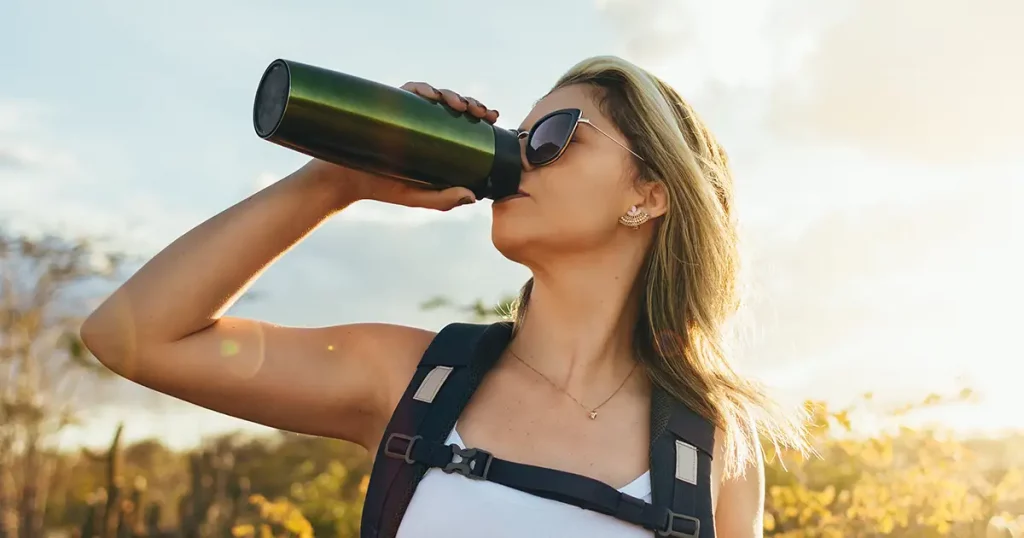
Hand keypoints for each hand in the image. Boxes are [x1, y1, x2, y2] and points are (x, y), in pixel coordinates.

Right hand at [302, 83, 500, 211]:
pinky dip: (421, 89)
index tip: (492, 117)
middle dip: (470, 103)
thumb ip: (444, 199)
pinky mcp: (387, 105)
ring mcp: (405, 112)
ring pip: (434, 94)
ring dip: (450, 94)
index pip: (463, 121)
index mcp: (434, 138)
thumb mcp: (418, 198)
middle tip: (480, 112)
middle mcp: (422, 121)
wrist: (346, 181)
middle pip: (453, 105)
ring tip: (459, 106)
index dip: (480, 115)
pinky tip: (431, 95)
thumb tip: (472, 196)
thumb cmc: (384, 188)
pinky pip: (407, 91)